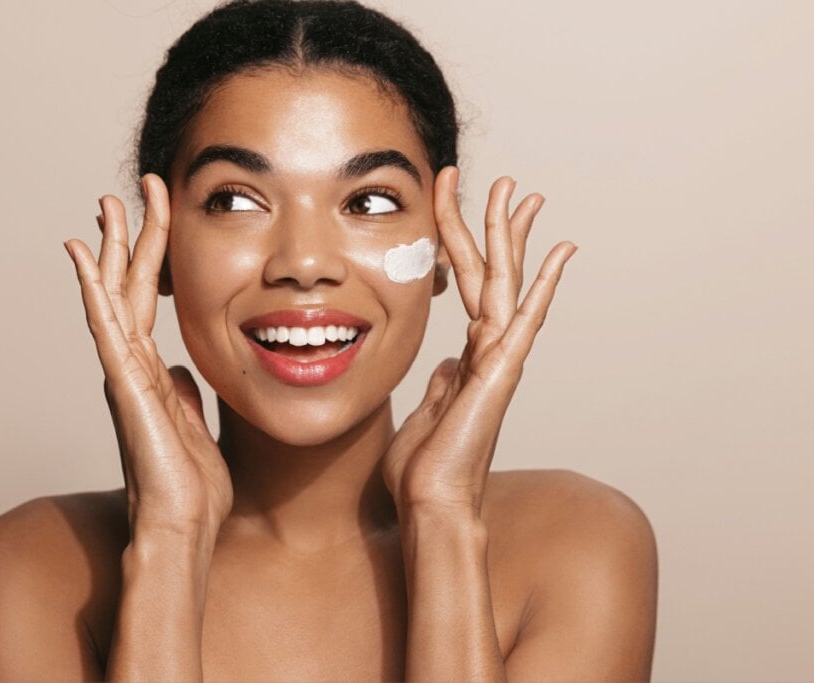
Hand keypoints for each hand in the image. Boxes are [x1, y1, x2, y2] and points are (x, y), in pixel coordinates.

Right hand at [64, 175, 232, 533]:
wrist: (183, 526)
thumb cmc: (191, 486)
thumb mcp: (193, 424)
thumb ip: (182, 392)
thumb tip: (180, 367)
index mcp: (150, 371)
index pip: (149, 299)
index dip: (154, 255)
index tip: (158, 214)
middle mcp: (131, 366)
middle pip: (128, 287)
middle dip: (132, 235)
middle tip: (131, 189)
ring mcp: (124, 373)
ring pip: (114, 297)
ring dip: (110, 248)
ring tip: (105, 203)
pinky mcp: (123, 386)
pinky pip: (106, 329)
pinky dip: (93, 290)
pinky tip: (83, 256)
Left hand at [381, 168, 576, 514]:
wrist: (431, 504)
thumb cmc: (425, 469)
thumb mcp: (425, 414)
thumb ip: (443, 385)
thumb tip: (449, 365)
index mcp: (467, 357)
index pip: (467, 286)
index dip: (460, 244)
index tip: (457, 209)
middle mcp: (489, 352)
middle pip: (492, 273)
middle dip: (494, 225)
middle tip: (503, 181)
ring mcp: (499, 361)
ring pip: (506, 284)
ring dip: (510, 237)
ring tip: (519, 192)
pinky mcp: (501, 374)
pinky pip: (523, 320)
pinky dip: (541, 286)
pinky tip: (559, 252)